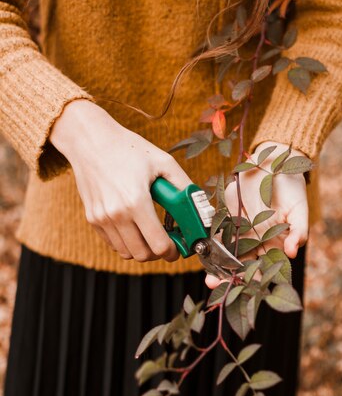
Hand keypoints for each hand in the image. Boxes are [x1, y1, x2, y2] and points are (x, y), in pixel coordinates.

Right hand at [49, 99, 192, 261]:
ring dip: (142, 248)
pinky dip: (126, 241)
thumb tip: (198, 205)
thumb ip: (184, 185)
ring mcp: (101, 218)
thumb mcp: (162, 161)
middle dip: (158, 252)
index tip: (178, 246)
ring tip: (150, 232)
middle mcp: (116, 214)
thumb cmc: (127, 148)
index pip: (158, 246)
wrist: (89, 140)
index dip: (173, 251)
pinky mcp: (92, 218)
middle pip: (142, 255)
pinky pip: (113, 243)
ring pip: (126, 252)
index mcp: (136, 202)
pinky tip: (134, 225)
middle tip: (166, 240)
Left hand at [205, 141, 308, 288]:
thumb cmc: (291, 188)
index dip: (257, 276)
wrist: (275, 164)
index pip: (265, 265)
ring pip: (227, 251)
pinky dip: (210, 242)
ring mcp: (240, 228)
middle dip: (231, 276)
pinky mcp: (227, 216)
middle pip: (242, 262)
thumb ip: (298, 231)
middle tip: (219, 286)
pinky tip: (204, 253)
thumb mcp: (300, 209)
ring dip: (217, 265)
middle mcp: (255, 239)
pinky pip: (218, 231)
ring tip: (210, 278)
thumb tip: (292, 252)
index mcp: (274, 242)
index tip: (250, 286)